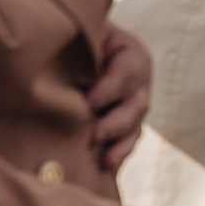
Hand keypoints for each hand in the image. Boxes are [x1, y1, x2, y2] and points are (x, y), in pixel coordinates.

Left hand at [86, 23, 151, 173]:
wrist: (85, 52)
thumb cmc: (82, 42)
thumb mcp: (90, 37)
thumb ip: (88, 50)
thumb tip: (66, 71)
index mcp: (133, 56)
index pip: (126, 73)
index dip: (108, 90)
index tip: (86, 103)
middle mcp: (139, 83)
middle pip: (136, 104)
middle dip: (115, 122)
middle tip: (93, 135)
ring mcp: (134, 105)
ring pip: (135, 126)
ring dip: (120, 143)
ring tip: (104, 160)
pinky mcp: (126, 124)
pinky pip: (128, 141)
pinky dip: (119, 155)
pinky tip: (107, 168)